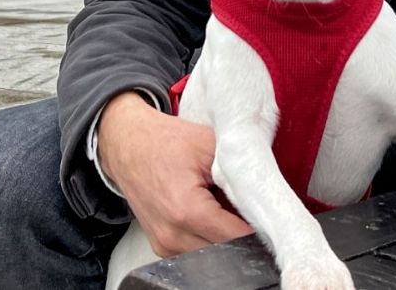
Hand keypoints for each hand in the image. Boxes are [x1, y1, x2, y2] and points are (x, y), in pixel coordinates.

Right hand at [97, 92, 252, 256]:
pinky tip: (208, 215)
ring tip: (224, 209)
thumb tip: (265, 192)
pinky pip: (195, 253)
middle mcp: (172, 234)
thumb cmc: (162, 141)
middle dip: (242, 235)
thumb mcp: (209, 144)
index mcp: (187, 209)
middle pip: (226, 252)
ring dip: (223, 237)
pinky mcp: (161, 247)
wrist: (127, 144)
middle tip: (249, 211)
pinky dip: (208, 238)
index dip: (258, 229)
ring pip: (212, 255)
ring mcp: (164, 244)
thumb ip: (239, 171)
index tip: (268, 218)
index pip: (237, 238)